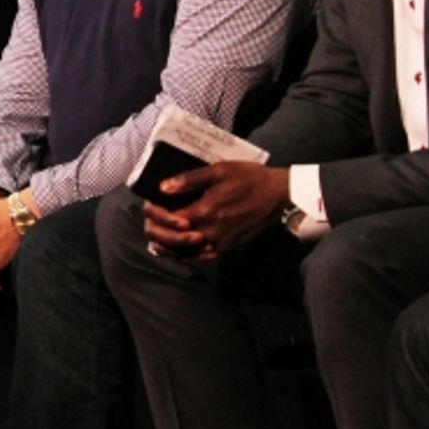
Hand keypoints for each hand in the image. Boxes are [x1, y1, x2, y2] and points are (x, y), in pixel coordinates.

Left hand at [143, 162, 289, 260]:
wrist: (278, 194)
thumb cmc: (249, 178)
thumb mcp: (219, 171)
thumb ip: (189, 180)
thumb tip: (163, 187)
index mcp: (205, 211)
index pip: (169, 220)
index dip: (157, 214)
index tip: (152, 206)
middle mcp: (210, 231)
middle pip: (174, 240)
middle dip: (158, 232)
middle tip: (150, 224)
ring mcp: (220, 242)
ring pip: (186, 252)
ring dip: (170, 246)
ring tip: (157, 238)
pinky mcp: (229, 247)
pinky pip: (203, 258)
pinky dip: (188, 256)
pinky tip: (180, 250)